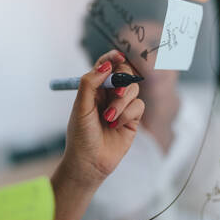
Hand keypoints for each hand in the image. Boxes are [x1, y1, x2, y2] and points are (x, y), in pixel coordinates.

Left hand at [51, 50, 144, 219]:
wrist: (89, 163)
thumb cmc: (81, 136)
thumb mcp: (81, 107)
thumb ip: (90, 83)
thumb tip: (106, 63)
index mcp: (94, 88)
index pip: (105, 65)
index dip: (113, 57)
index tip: (118, 56)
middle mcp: (109, 94)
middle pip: (124, 73)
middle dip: (122, 80)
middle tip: (117, 91)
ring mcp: (122, 106)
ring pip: (133, 90)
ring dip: (121, 103)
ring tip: (108, 118)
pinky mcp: (132, 118)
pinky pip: (138, 106)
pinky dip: (127, 114)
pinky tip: (115, 126)